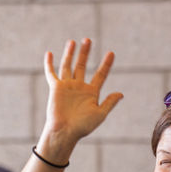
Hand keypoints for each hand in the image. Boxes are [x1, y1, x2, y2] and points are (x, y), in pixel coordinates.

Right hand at [41, 38, 122, 153]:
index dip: (106, 64)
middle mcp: (78, 87)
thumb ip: (110, 102)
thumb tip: (121, 93)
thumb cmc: (83, 126)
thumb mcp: (100, 114)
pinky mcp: (55, 88)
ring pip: (68, 66)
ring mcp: (67, 87)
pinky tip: (49, 54)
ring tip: (73, 42)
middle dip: (85, 53)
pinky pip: (52, 74)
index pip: (100, 74)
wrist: (65, 132)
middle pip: (82, 66)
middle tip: (88, 40)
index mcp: (91, 92)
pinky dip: (50, 64)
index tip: (111, 53)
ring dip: (70, 54)